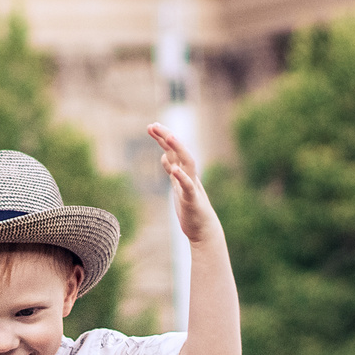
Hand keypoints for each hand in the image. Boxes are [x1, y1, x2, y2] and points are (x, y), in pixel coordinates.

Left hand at [147, 123, 218, 242]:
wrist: (203, 230)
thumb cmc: (190, 209)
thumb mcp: (177, 187)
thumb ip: (172, 172)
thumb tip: (164, 157)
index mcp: (184, 172)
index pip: (173, 150)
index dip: (163, 138)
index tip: (151, 126)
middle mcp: (189, 175)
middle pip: (179, 151)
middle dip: (167, 137)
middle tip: (153, 125)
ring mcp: (192, 186)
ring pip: (188, 163)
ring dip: (179, 149)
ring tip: (169, 136)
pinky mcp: (192, 200)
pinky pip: (188, 186)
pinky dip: (182, 177)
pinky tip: (174, 168)